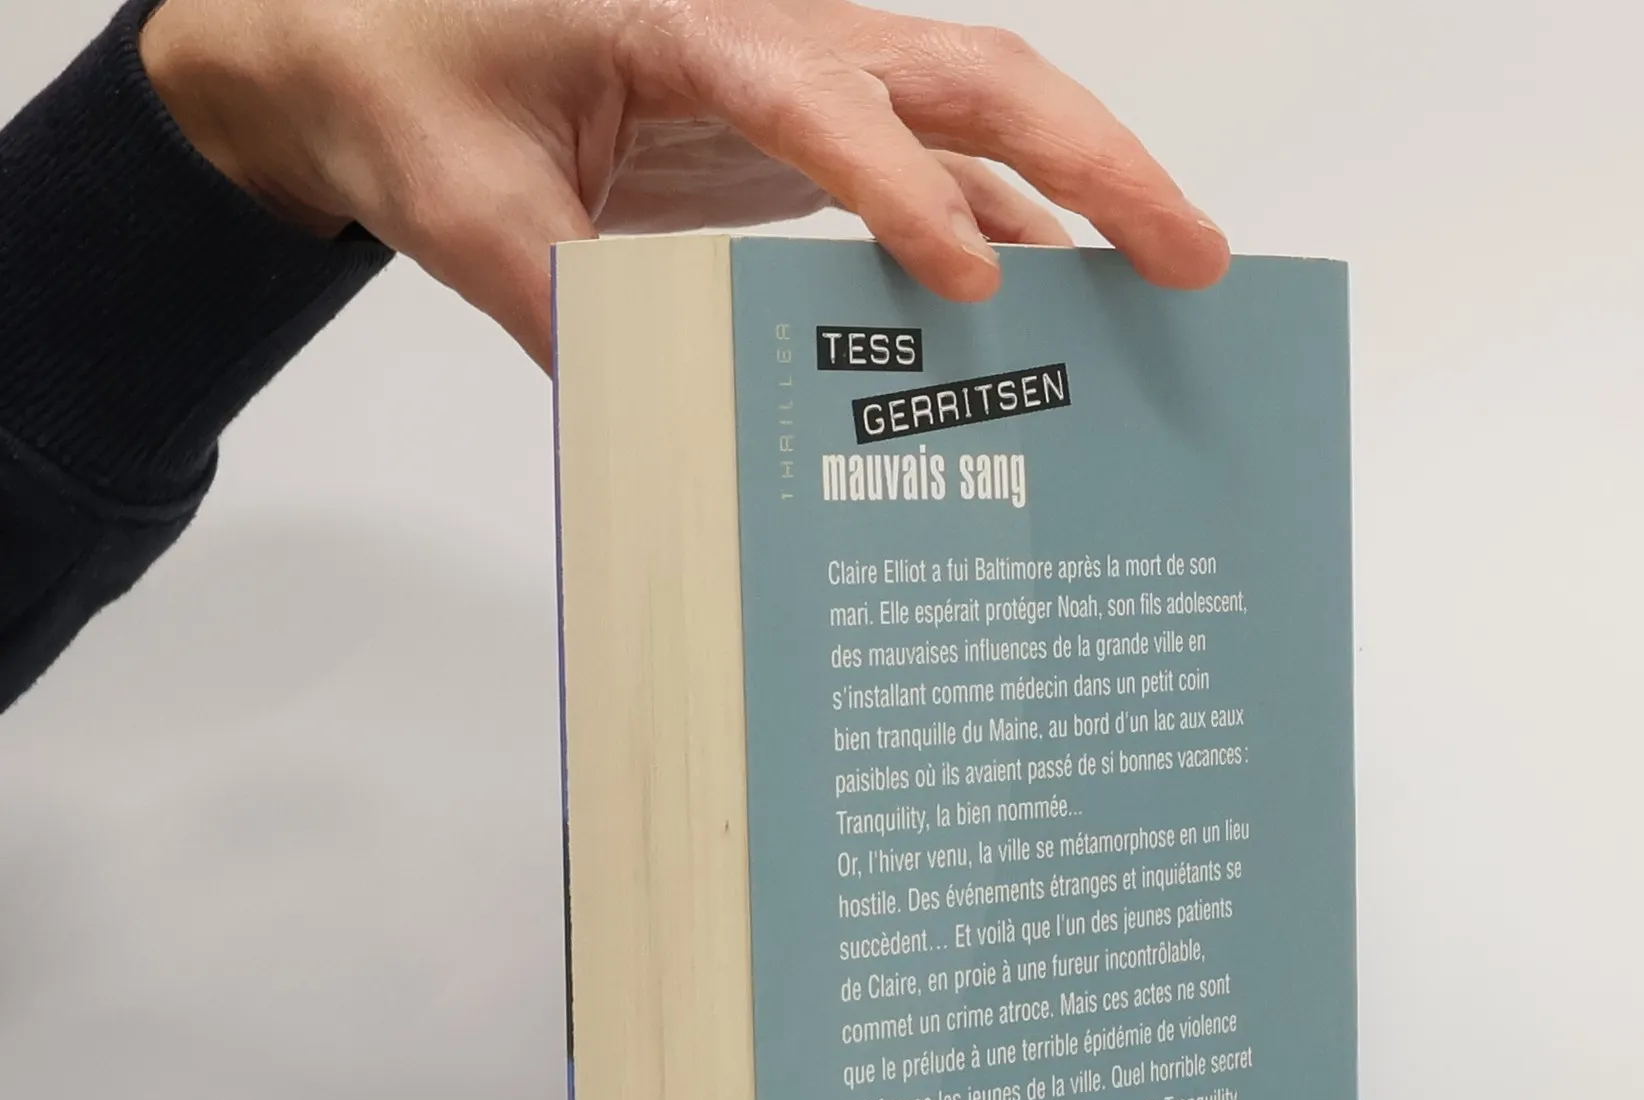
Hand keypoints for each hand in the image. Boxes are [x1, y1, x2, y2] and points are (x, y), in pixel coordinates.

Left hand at [139, 0, 1229, 363]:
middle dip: (1095, 163)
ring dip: (1088, 188)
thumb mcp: (466, 213)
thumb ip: (569, 310)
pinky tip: (1063, 303)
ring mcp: (805, 76)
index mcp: (685, 27)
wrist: (374, 37)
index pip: (821, 105)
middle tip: (1192, 258)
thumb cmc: (411, 90)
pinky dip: (1012, 228)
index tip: (972, 287)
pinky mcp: (806, 127)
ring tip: (1178, 277)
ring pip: (982, 113)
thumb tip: (669, 437)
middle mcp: (776, 32)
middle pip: (973, 78)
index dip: (903, 192)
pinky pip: (936, 169)